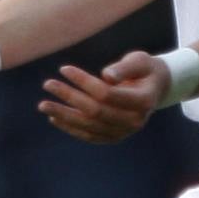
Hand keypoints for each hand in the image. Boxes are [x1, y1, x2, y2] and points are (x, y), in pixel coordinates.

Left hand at [40, 51, 167, 143]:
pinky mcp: (114, 136)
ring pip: (89, 126)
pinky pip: (89, 135)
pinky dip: (71, 127)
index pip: (107, 94)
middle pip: (95, 111)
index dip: (84, 82)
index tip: (64, 68)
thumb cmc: (145, 69)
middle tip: (47, 84)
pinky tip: (54, 117)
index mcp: (143, 101)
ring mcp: (124, 132)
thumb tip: (106, 76)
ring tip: (43, 105)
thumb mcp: (140, 61)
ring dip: (64, 115)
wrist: (155, 88)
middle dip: (70, 97)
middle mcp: (135, 121)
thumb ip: (124, 68)